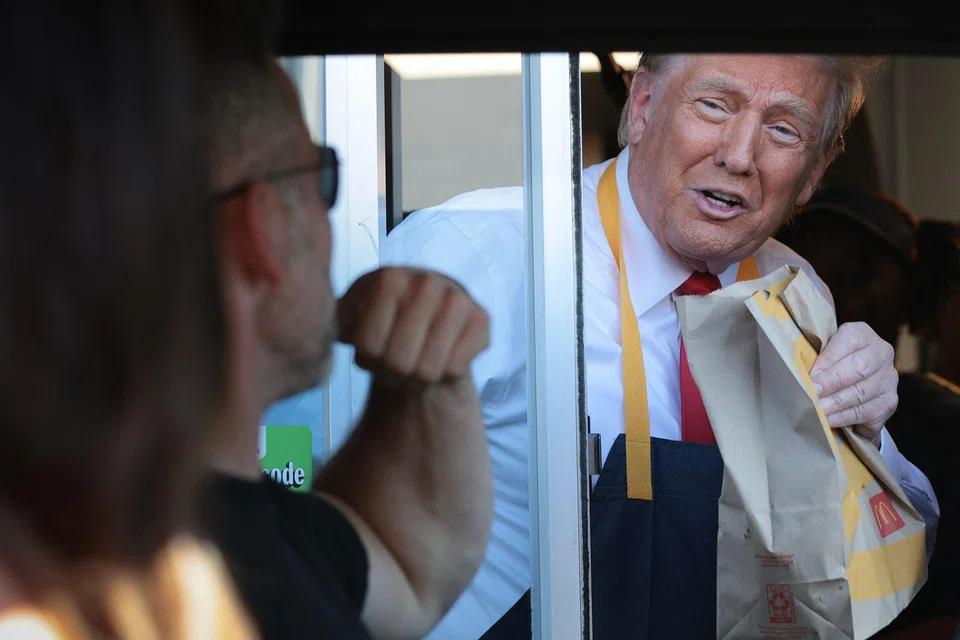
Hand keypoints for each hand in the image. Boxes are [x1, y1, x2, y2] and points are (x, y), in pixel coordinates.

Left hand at [336, 267, 489, 383]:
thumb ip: (332, 322)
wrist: (427, 324)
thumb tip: (326, 330)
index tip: (371, 350)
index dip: (366, 360)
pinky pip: (455, 369)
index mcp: (388, 277)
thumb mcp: (349, 318)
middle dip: (392, 372)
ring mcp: (457, 299)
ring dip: (417, 377)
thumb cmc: (382, 324)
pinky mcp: (481, 319)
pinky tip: (442, 357)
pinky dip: (444, 374)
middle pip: (398, 361)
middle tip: (395, 361)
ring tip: (415, 361)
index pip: (367, 347)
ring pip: (427, 370)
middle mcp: (425, 282)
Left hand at [811, 321, 897, 446]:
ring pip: (863, 393)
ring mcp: (889, 378)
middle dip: (832, 384)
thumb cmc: (830, 362)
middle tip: (812, 396)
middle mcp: (881, 353)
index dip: (828, 361)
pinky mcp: (889, 401)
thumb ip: (815, 356)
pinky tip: (830, 421)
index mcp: (861, 333)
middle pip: (859, 368)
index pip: (848, 342)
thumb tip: (799, 374)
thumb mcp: (823, 351)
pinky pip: (868, 412)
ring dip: (837, 404)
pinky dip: (846, 418)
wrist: (854, 380)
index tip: (810, 377)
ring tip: (818, 412)